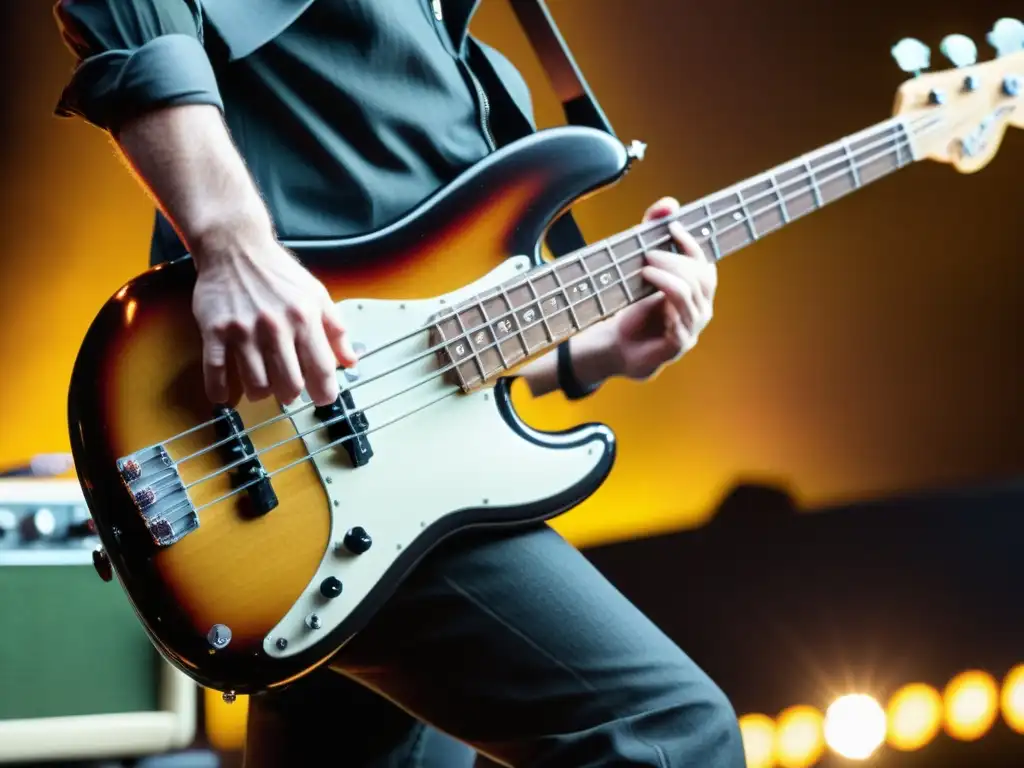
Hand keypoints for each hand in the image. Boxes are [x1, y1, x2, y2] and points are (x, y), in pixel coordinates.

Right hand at [191, 231, 357, 407]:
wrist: (235, 247)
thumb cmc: (279, 274)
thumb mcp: (317, 295)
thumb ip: (336, 330)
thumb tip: (351, 361)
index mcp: (304, 319)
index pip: (321, 369)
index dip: (325, 392)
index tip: (322, 398)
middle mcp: (276, 327)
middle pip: (289, 385)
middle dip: (291, 394)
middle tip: (289, 389)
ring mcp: (243, 330)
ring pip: (256, 385)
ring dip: (261, 393)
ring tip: (262, 384)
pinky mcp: (214, 331)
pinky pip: (215, 373)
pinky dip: (220, 391)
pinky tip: (225, 395)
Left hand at [608, 197, 716, 379]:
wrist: (619, 347)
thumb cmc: (634, 308)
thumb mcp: (644, 268)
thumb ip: (653, 234)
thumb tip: (669, 203)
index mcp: (698, 291)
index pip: (703, 262)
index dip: (691, 243)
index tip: (672, 228)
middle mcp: (702, 309)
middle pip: (698, 276)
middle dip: (674, 260)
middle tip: (648, 254)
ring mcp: (693, 328)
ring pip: (689, 295)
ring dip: (666, 278)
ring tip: (645, 270)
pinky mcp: (679, 345)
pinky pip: (681, 321)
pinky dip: (666, 303)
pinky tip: (648, 295)